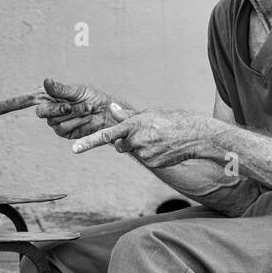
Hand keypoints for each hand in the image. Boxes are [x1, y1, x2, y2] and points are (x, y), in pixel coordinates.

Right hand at [0, 77, 127, 140]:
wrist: (107, 114)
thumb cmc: (92, 97)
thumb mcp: (77, 90)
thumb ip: (60, 88)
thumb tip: (46, 81)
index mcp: (47, 97)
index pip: (21, 101)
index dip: (6, 105)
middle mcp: (48, 110)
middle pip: (41, 113)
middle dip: (56, 109)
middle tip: (70, 106)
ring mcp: (55, 124)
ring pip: (55, 124)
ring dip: (73, 116)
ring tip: (86, 110)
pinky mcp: (65, 134)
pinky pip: (65, 131)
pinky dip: (77, 124)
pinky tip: (86, 120)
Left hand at [72, 103, 213, 167]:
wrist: (196, 136)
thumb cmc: (173, 119)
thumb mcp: (149, 112)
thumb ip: (127, 114)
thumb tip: (111, 109)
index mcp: (134, 124)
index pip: (106, 134)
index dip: (89, 141)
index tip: (74, 148)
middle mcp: (137, 140)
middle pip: (119, 144)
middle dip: (126, 140)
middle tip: (145, 133)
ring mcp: (144, 153)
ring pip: (132, 151)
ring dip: (140, 146)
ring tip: (158, 138)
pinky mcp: (152, 163)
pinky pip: (144, 159)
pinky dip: (150, 154)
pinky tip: (163, 148)